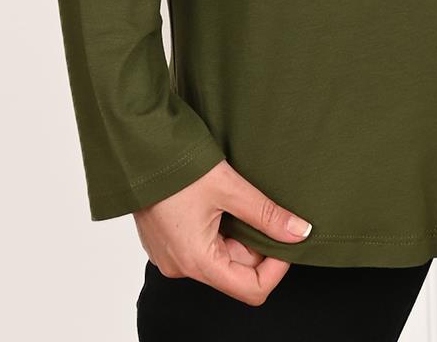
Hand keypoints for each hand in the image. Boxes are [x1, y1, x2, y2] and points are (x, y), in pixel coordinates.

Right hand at [133, 159, 312, 306]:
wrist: (136, 147)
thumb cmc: (178, 167)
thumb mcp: (230, 188)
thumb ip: (267, 214)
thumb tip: (300, 232)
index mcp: (196, 261)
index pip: (251, 289)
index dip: (276, 268)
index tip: (287, 238)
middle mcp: (181, 267)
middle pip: (237, 271)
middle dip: (257, 243)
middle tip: (263, 208)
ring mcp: (171, 255)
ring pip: (221, 256)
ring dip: (238, 233)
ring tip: (237, 199)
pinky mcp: (166, 241)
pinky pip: (202, 245)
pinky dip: (219, 229)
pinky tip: (218, 201)